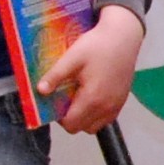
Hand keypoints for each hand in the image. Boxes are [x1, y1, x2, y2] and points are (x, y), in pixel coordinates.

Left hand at [39, 4, 146, 134]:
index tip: (56, 101)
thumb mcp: (72, 58)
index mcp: (92, 99)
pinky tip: (92, 95)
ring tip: (79, 98)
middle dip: (70, 118)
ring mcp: (116, 105)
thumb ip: (55, 76)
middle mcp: (106, 107)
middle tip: (65, 99)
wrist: (123, 37)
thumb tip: (40, 91)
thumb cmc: (97, 46)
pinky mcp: (122, 101)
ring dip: (84, 118)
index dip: (59, 117)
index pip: (71, 124)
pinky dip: (96, 114)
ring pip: (95, 126)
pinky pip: (106, 118)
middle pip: (82, 128)